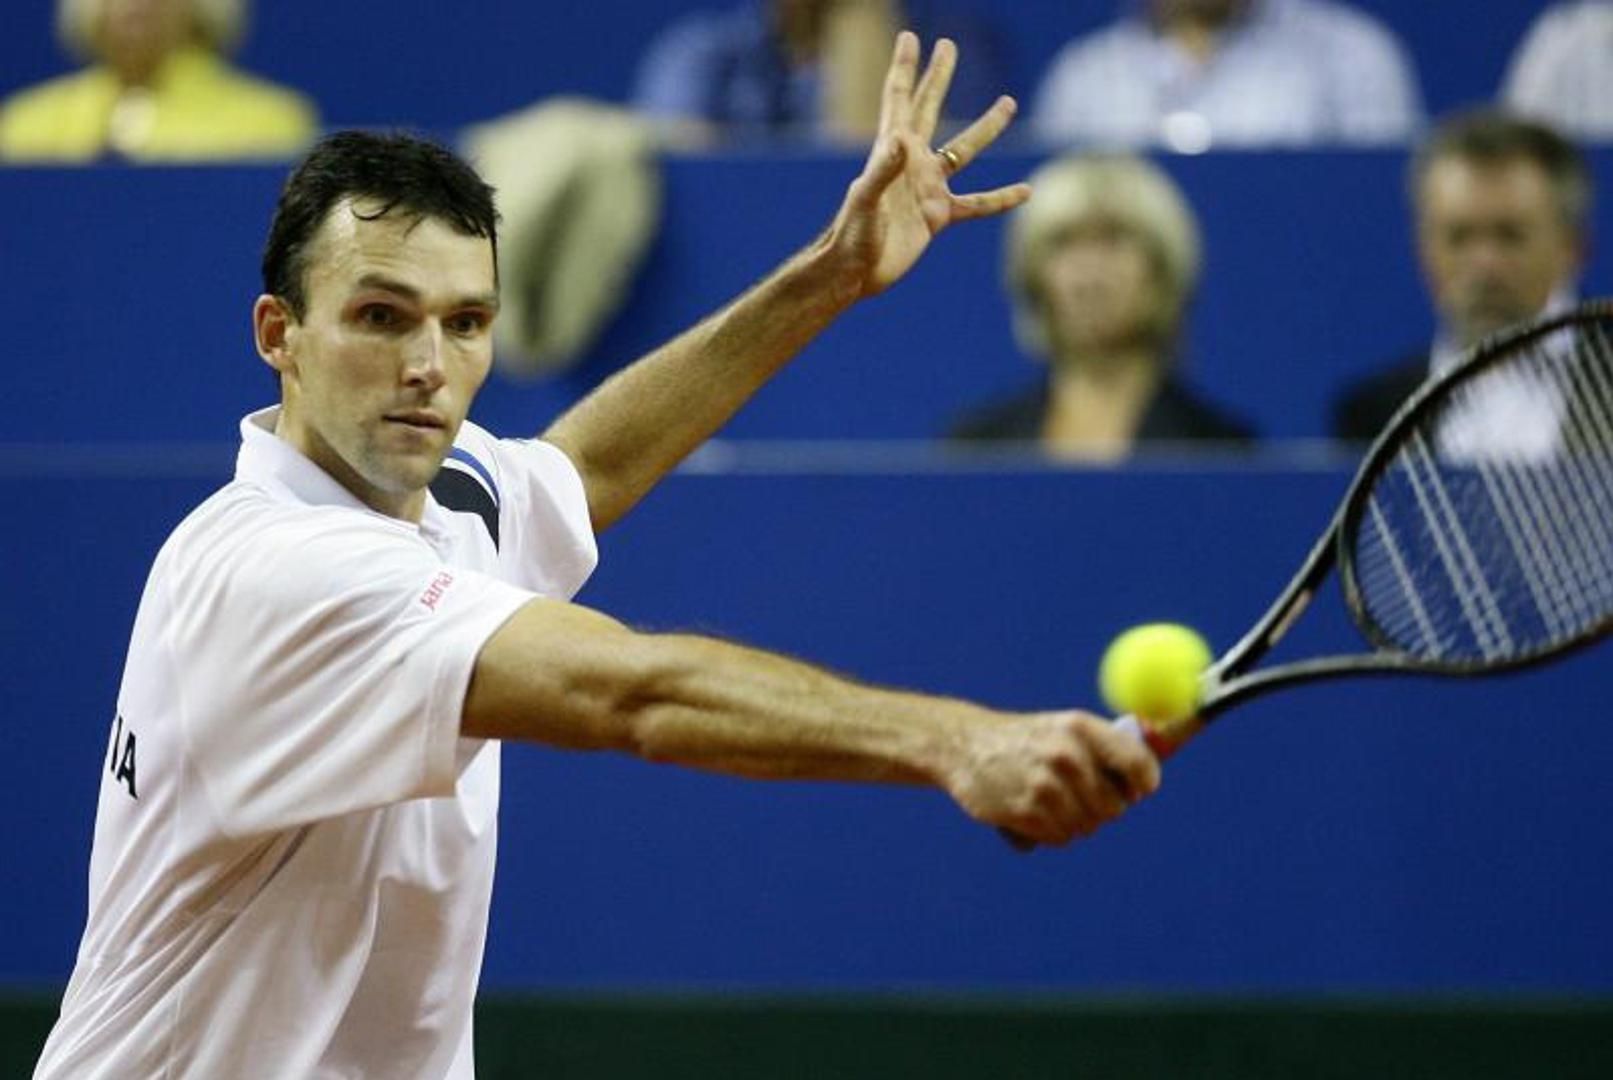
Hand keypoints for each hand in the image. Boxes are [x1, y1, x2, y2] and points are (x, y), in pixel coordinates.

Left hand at [821, 32, 1030, 300]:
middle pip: (929, 109)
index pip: (900, 99)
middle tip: (948, 45)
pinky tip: (1026, 191)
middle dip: (938, 77)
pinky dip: (1001, 198)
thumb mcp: (866, 201)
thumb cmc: (853, 236)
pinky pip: (977, 203)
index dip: (905, 67)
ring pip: (963, 150)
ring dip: (985, 128)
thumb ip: (883, 169)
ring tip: (1008, 102)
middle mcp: (911, 162)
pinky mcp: (938, 215)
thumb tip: (902, 140)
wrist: (857, 273)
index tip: (912, 37)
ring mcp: (927, 187)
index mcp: (891, 150)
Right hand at [943, 711, 1161, 846]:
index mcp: (1081, 727)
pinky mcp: (1026, 811)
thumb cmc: (1026, 740)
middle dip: (1103, 806)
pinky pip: (1061, 837)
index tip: (1137, 789)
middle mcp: (1067, 754)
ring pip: (1089, 826)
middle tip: (1079, 793)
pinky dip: (1051, 832)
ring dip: (1074, 821)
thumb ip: (1110, 744)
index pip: (1138, 763)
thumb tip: (1168, 742)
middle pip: (1116, 806)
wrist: (965, 746)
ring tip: (1048, 798)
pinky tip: (1030, 809)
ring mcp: (1046, 784)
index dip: (1143, 782)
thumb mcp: (1066, 729)